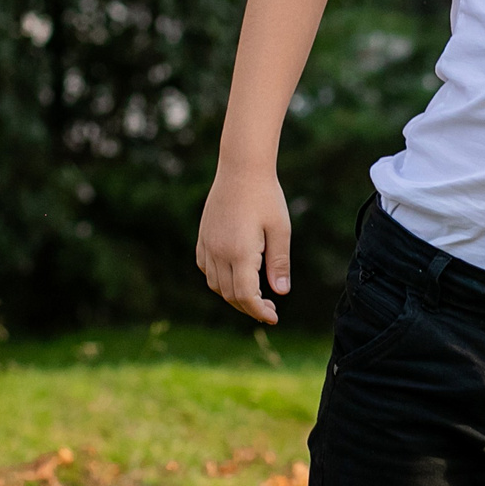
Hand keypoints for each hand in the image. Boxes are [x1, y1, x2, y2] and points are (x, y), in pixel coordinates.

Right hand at [195, 165, 292, 324]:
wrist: (241, 168)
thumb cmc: (266, 196)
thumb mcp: (280, 229)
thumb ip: (279, 263)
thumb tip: (281, 292)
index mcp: (240, 252)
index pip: (246, 296)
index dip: (259, 311)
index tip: (274, 317)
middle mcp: (219, 252)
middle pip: (230, 295)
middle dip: (249, 307)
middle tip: (270, 308)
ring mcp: (207, 244)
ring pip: (215, 285)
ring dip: (233, 296)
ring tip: (255, 294)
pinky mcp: (202, 237)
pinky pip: (206, 268)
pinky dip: (218, 280)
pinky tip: (235, 275)